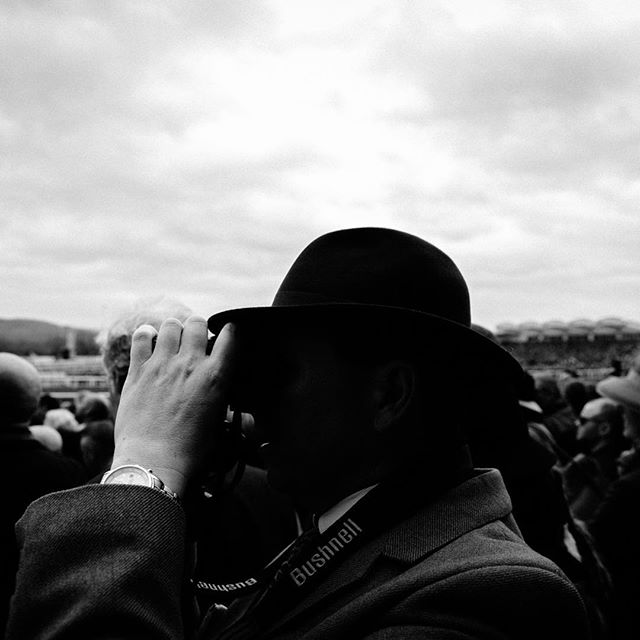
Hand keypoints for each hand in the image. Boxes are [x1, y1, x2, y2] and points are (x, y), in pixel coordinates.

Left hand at [111, 316, 235, 497]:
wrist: (154, 462)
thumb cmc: (191, 450)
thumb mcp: (221, 423)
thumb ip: (227, 400)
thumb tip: (228, 390)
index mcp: (216, 376)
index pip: (231, 334)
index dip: (230, 332)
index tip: (226, 337)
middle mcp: (191, 364)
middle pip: (198, 322)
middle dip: (199, 328)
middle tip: (196, 342)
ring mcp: (162, 365)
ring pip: (171, 325)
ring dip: (175, 330)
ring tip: (173, 342)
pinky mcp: (138, 371)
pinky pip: (142, 336)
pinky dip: (146, 334)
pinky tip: (149, 342)